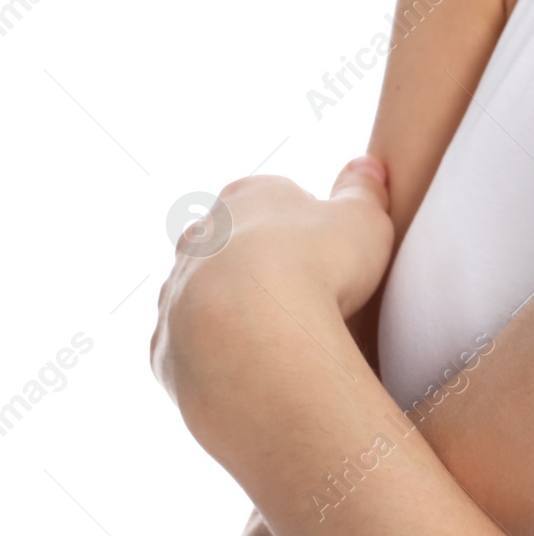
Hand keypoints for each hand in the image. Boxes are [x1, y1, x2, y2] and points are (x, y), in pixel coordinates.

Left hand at [151, 158, 394, 426]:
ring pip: (203, 294)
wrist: (256, 340)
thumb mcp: (365, 219)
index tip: (331, 250)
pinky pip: (191, 348)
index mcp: (248, 196)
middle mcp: (200, 237)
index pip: (274, 197)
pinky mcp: (165, 347)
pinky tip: (252, 368)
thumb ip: (364, 191)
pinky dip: (219, 355)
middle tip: (305, 291)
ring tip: (280, 337)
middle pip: (229, 241)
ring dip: (234, 310)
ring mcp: (175, 292)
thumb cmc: (318, 268)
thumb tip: (366, 167)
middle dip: (260, 262)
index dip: (305, 222)